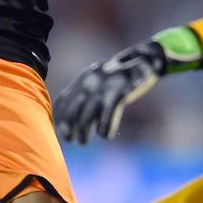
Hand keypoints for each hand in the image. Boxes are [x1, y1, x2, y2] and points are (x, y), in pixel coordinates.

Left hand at [53, 41, 170, 144]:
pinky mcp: (121, 93)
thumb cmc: (119, 76)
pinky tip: (106, 135)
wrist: (144, 60)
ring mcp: (105, 89)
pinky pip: (108, 116)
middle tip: (70, 139)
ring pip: (87, 117)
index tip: (59, 130)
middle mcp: (91, 83)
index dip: (58, 117)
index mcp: (83, 79)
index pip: (62, 100)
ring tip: (83, 141)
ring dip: (83, 133)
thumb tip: (74, 115)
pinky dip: (105, 129)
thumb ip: (86, 92)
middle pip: (72, 110)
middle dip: (67, 127)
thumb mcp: (99, 78)